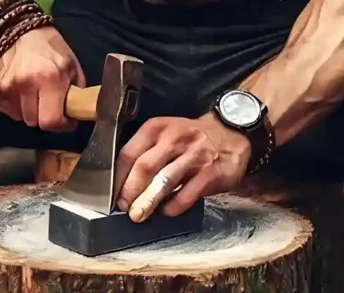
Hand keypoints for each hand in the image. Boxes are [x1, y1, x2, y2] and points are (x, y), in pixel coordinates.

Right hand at [0, 26, 84, 131]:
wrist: (20, 30)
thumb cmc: (52, 50)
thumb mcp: (72, 67)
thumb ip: (76, 93)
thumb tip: (75, 115)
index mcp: (50, 77)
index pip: (51, 122)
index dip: (61, 124)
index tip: (65, 118)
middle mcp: (25, 82)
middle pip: (34, 122)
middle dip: (44, 115)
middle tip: (48, 100)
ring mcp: (6, 85)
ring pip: (20, 117)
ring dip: (28, 110)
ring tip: (33, 92)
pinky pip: (6, 111)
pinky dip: (14, 105)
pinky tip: (19, 90)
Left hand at [115, 114, 250, 221]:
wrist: (230, 132)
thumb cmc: (190, 136)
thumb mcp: (166, 132)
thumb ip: (147, 151)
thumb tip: (125, 181)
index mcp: (157, 128)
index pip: (129, 152)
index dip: (119, 176)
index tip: (113, 193)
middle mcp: (173, 139)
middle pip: (144, 167)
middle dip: (131, 191)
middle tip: (124, 207)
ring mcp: (193, 156)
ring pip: (164, 182)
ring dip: (148, 201)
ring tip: (138, 215)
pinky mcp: (209, 174)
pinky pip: (186, 194)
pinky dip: (173, 207)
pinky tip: (166, 211)